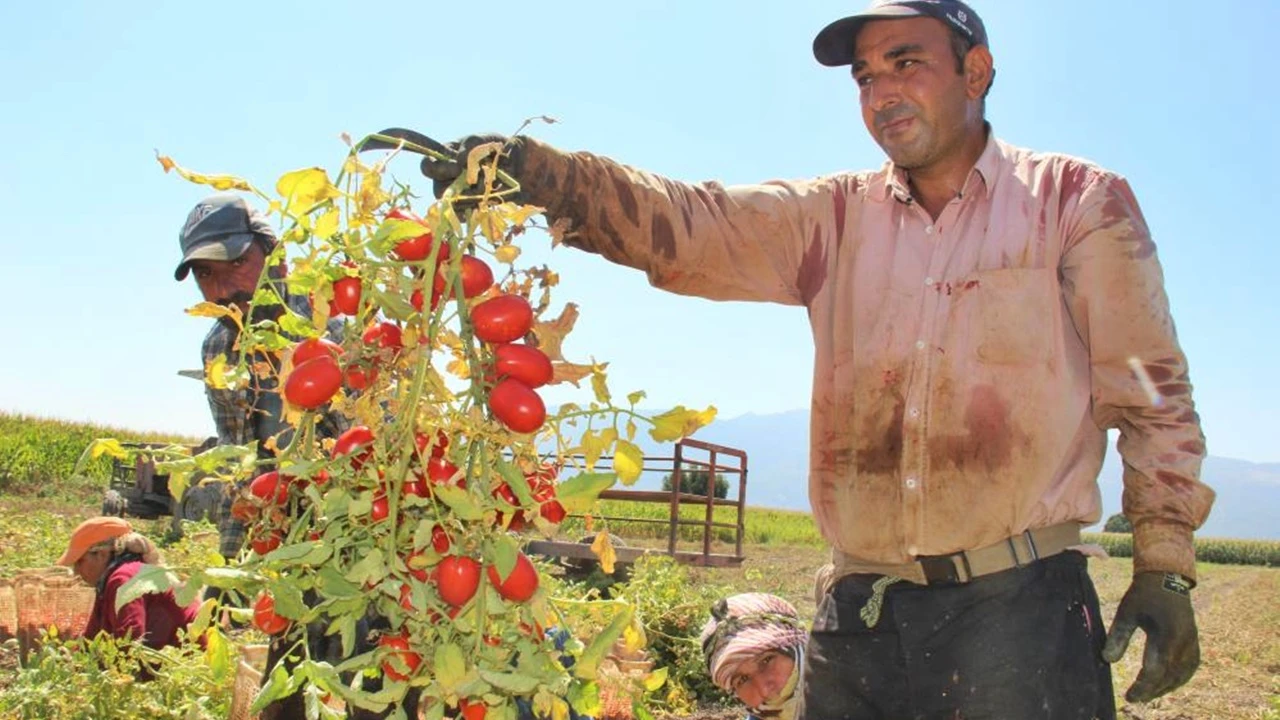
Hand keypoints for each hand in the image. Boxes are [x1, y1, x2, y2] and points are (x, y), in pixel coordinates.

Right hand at [358, 128, 523, 201]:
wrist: (519, 166)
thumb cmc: (497, 148)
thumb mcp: (484, 141)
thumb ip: (468, 146)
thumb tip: (458, 161)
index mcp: (444, 157)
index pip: (426, 164)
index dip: (433, 168)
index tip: (451, 166)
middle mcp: (446, 177)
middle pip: (436, 186)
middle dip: (451, 181)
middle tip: (470, 177)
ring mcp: (456, 194)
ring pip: (449, 202)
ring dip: (466, 195)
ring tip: (484, 185)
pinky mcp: (468, 209)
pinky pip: (461, 215)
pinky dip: (471, 210)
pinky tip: (483, 201)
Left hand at [1102, 572, 1199, 702]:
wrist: (1167, 577)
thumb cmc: (1143, 594)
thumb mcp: (1126, 612)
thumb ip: (1117, 636)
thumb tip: (1107, 660)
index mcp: (1168, 635)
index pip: (1156, 670)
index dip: (1143, 686)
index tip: (1129, 696)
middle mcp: (1185, 642)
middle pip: (1169, 677)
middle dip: (1151, 690)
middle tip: (1134, 698)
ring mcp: (1193, 643)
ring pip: (1181, 675)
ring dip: (1164, 688)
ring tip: (1146, 694)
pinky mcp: (1195, 642)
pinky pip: (1189, 669)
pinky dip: (1177, 679)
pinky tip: (1165, 684)